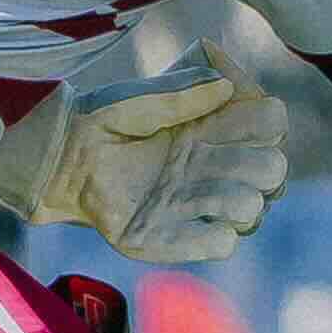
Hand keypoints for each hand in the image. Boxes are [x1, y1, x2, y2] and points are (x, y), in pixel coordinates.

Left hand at [0, 45, 290, 265]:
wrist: (58, 162)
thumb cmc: (98, 121)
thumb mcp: (133, 100)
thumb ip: (178, 93)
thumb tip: (227, 88)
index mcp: (212, 125)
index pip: (271, 121)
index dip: (267, 120)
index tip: (238, 112)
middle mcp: (212, 165)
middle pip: (273, 169)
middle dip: (261, 165)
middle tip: (219, 159)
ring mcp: (195, 203)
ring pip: (252, 208)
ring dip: (237, 200)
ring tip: (197, 190)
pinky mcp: (171, 237)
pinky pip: (218, 244)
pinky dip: (213, 236)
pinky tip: (185, 219)